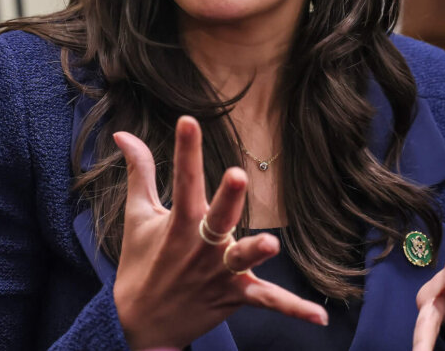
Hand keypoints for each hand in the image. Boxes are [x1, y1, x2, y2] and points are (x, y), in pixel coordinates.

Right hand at [112, 116, 327, 349]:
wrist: (137, 324)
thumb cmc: (140, 263)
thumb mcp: (138, 215)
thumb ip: (139, 171)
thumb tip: (124, 132)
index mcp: (179, 222)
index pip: (183, 179)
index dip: (186, 149)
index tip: (188, 121)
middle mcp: (200, 246)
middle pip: (217, 217)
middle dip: (226, 198)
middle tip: (236, 176)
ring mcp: (218, 273)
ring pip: (240, 259)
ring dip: (254, 252)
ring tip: (270, 244)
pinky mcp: (233, 296)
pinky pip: (267, 301)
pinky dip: (294, 309)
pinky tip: (320, 318)